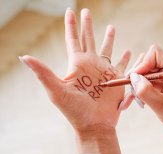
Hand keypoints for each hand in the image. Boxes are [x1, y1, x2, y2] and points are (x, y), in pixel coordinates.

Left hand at [19, 8, 130, 132]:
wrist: (95, 125)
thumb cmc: (75, 110)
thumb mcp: (57, 91)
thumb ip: (43, 73)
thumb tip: (24, 57)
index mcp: (77, 64)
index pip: (73, 39)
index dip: (71, 25)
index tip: (70, 11)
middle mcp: (91, 65)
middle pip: (89, 39)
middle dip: (87, 25)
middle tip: (87, 11)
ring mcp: (104, 71)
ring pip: (107, 49)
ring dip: (109, 38)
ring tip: (111, 26)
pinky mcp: (117, 79)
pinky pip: (122, 65)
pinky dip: (126, 58)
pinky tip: (129, 51)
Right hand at [122, 45, 162, 129]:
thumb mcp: (161, 105)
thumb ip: (146, 91)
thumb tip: (133, 77)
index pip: (155, 53)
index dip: (143, 64)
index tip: (135, 79)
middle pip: (148, 60)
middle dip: (137, 75)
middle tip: (132, 90)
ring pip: (145, 71)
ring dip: (137, 84)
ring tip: (134, 98)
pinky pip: (147, 80)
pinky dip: (139, 89)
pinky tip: (133, 101)